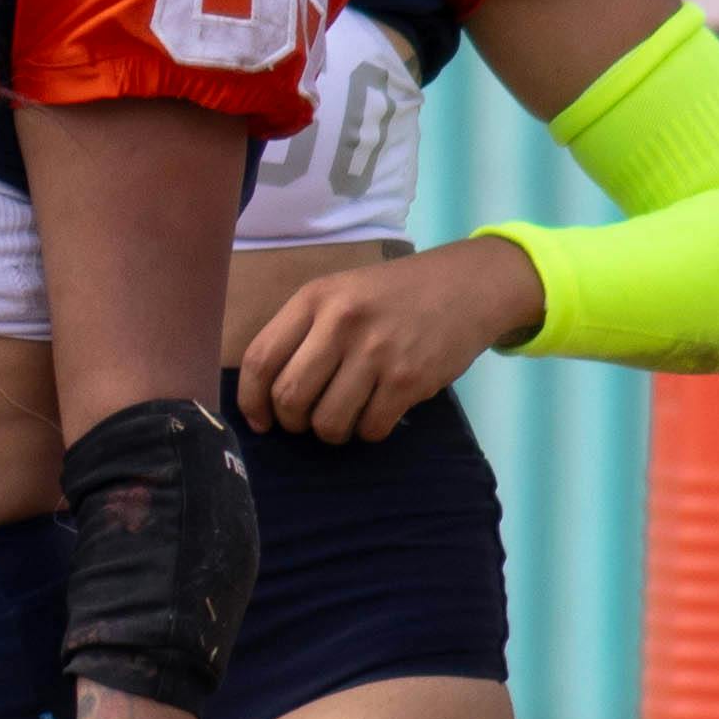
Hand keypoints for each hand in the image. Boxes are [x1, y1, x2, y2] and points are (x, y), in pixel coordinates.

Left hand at [231, 237, 543, 442]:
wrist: (467, 286)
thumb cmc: (393, 295)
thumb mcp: (341, 293)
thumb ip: (303, 332)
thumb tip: (265, 396)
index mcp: (315, 298)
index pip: (260, 359)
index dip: (250, 401)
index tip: (260, 420)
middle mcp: (342, 322)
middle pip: (289, 398)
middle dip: (292, 422)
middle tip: (306, 420)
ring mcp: (377, 352)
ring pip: (327, 422)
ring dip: (330, 432)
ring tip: (344, 416)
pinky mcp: (409, 380)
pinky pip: (369, 429)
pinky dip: (368, 431)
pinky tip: (377, 411)